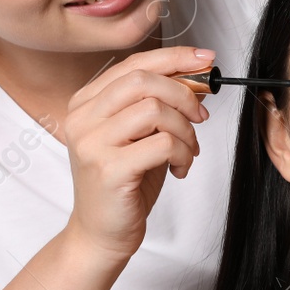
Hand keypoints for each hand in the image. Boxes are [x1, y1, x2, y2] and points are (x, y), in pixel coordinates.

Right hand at [60, 45, 213, 261]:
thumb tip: (196, 79)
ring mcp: (92, 143)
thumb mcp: (141, 136)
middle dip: (184, 94)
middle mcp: (82, 118)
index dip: (174, 57)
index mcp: (86, 102)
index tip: (206, 59)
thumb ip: (159, 106)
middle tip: (200, 117)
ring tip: (188, 151)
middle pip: (143, 80)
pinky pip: (163, 144)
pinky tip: (180, 168)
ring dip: (186, 130)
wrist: (101, 232)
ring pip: (155, 110)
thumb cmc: (124, 183)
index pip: (133, 64)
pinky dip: (184, 153)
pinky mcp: (109, 169)